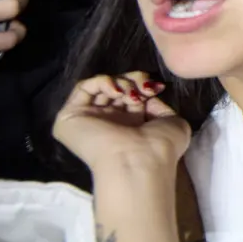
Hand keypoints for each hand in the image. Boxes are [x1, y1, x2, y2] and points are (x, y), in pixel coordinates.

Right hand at [53, 72, 188, 170]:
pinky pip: (82, 88)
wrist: (139, 160)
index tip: (157, 88)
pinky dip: (102, 82)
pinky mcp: (69, 118)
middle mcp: (109, 123)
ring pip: (101, 86)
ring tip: (131, 94)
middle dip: (134, 81)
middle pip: (117, 88)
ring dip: (121, 82)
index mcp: (131, 126)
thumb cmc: (161, 147)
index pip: (133, 95)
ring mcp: (90, 120)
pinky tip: (116, 92)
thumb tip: (148, 96)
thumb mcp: (172, 122)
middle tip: (144, 90)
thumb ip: (161, 107)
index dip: (145, 85)